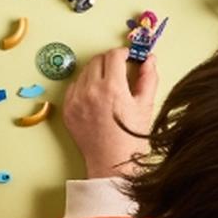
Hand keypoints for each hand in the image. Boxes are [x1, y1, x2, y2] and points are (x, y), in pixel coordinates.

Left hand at [63, 49, 157, 178]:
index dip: (124, 53)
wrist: (112, 163)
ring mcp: (76, 101)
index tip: (129, 58)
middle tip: (120, 69)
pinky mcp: (68, 110)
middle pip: (97, 60)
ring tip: (109, 84)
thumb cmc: (132, 138)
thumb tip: (149, 59)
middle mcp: (91, 91)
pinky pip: (74, 87)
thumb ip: (148, 77)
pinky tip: (96, 95)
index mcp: (112, 88)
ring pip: (84, 71)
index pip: (114, 55)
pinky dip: (85, 85)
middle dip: (110, 60)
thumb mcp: (146, 105)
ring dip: (97, 71)